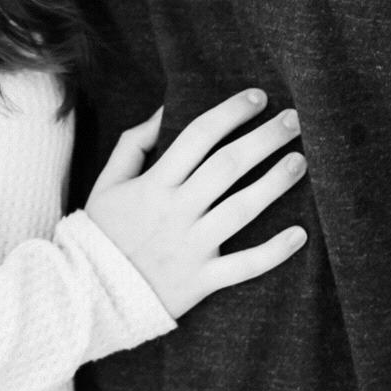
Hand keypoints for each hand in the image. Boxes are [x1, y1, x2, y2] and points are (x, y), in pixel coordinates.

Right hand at [85, 90, 306, 317]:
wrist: (89, 293)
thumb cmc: (101, 232)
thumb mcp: (107, 182)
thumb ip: (133, 143)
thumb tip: (164, 110)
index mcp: (154, 184)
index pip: (198, 137)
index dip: (230, 113)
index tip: (257, 97)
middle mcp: (176, 211)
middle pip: (227, 166)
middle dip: (264, 138)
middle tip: (294, 119)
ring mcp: (191, 247)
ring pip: (242, 210)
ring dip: (275, 183)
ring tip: (301, 161)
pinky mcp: (202, 280)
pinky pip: (244, 266)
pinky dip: (274, 252)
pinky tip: (301, 234)